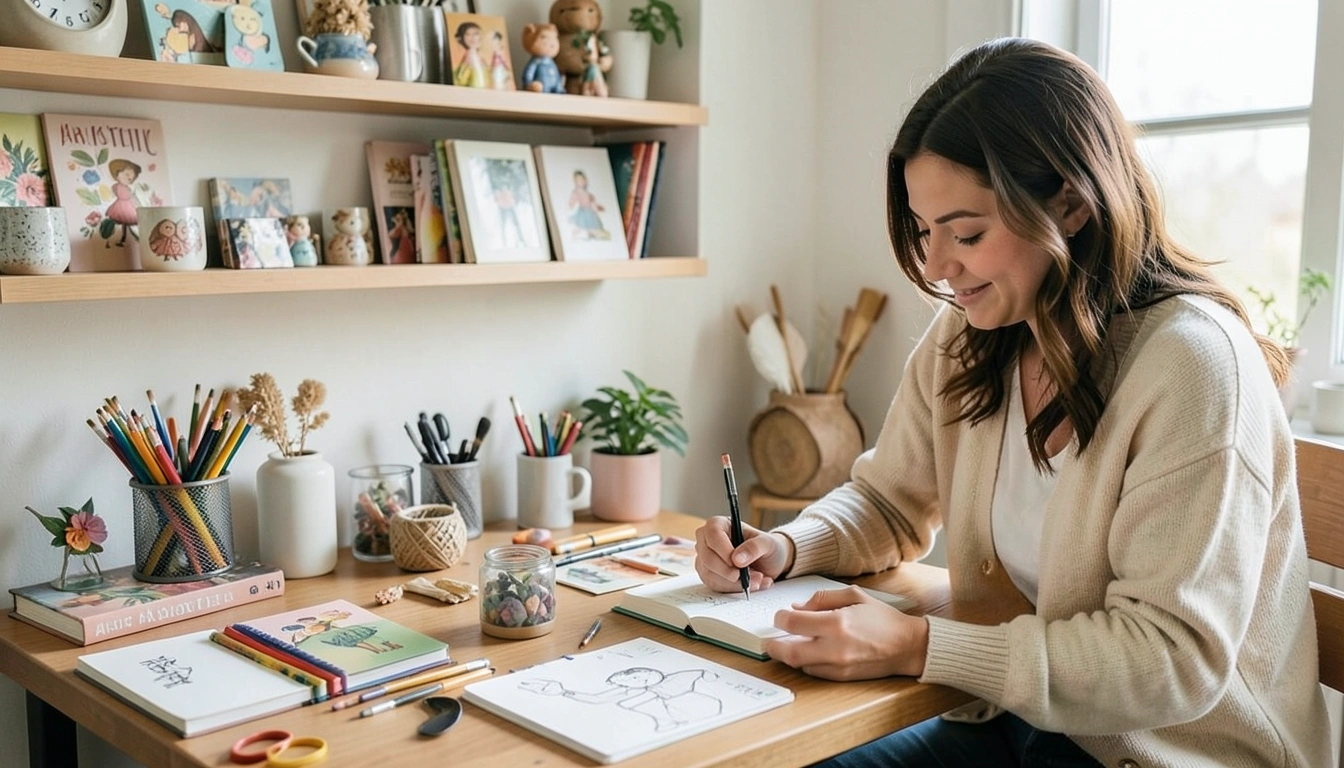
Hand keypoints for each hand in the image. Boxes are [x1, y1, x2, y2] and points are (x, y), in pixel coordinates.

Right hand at [694, 516, 791, 592]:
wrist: (769, 561)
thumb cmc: (766, 546)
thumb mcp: (767, 543)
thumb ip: (754, 548)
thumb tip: (737, 559)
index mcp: (720, 524)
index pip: (713, 533)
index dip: (724, 550)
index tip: (738, 563)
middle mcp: (708, 540)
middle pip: (707, 557)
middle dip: (728, 571)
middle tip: (748, 576)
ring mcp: (706, 559)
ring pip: (710, 575)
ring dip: (735, 582)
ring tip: (757, 579)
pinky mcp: (709, 575)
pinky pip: (715, 585)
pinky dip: (734, 588)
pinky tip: (749, 584)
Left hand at [764, 586, 928, 680]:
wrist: (908, 646)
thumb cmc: (883, 618)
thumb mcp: (854, 595)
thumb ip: (822, 598)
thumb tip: (797, 607)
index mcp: (837, 623)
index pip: (793, 623)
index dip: (780, 618)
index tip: (780, 616)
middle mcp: (835, 648)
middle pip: (789, 653)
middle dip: (773, 647)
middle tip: (768, 641)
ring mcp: (838, 666)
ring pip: (800, 665)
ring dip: (791, 654)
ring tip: (791, 643)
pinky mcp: (843, 678)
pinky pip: (815, 672)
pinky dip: (807, 663)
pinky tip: (810, 652)